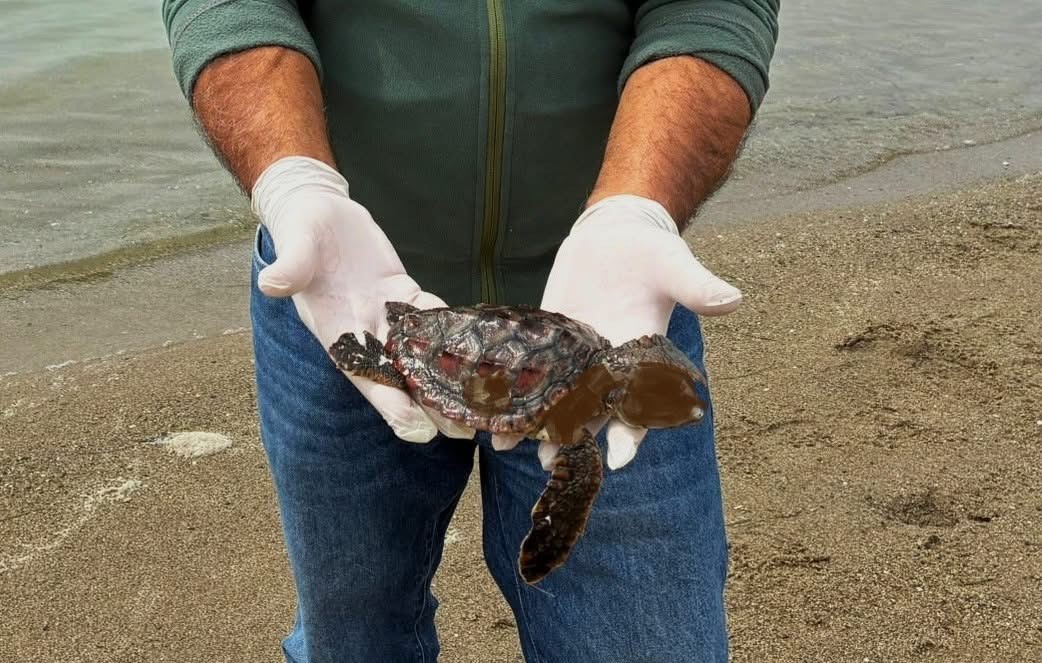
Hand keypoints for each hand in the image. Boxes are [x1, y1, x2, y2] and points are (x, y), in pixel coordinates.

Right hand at [251, 156, 473, 442]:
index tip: (419, 428)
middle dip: (430, 404)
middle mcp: (363, 331)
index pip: (366, 377)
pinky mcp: (402, 293)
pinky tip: (480, 343)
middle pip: (400, 377)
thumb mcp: (294, 244)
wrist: (316, 211)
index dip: (391, 405)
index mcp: (335, 331)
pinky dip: (452, 330)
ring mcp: (385, 314)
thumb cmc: (300, 229)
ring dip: (447, 376)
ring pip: (420, 353)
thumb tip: (271, 282)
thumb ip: (290, 267)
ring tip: (480, 399)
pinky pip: (430, 316)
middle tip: (465, 429)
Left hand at [494, 195, 740, 468]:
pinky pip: (530, 368)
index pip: (640, 404)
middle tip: (549, 462)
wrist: (617, 234)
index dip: (632, 432)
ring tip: (507, 444)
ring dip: (535, 420)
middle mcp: (608, 363)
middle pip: (592, 411)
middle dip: (572, 437)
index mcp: (641, 355)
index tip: (619, 459)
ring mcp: (576, 354)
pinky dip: (513, 387)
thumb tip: (733, 298)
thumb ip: (697, 286)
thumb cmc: (652, 250)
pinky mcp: (549, 337)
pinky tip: (487, 404)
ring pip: (556, 396)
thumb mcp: (675, 265)